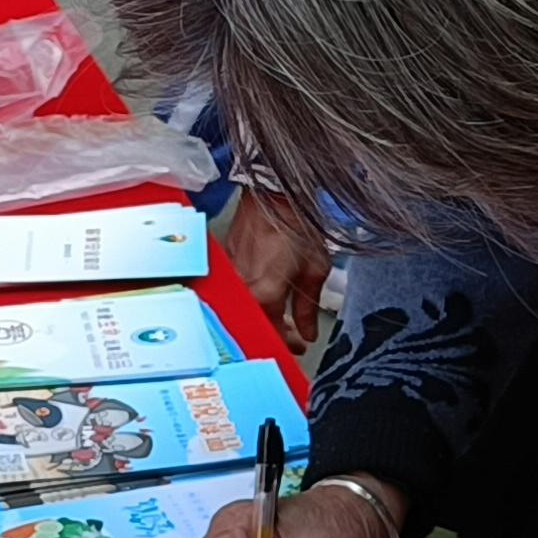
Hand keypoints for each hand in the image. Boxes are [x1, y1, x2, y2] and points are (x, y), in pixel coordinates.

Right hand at [217, 188, 331, 347]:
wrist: (272, 193)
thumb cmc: (293, 224)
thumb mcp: (314, 268)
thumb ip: (308, 306)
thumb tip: (307, 331)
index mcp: (265, 294)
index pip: (272, 333)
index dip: (287, 344)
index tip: (299, 344)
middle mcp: (242, 289)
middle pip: (254, 325)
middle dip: (274, 334)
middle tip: (291, 335)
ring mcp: (229, 276)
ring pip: (243, 310)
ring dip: (261, 317)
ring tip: (279, 316)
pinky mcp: (223, 264)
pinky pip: (234, 292)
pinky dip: (249, 300)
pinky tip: (262, 298)